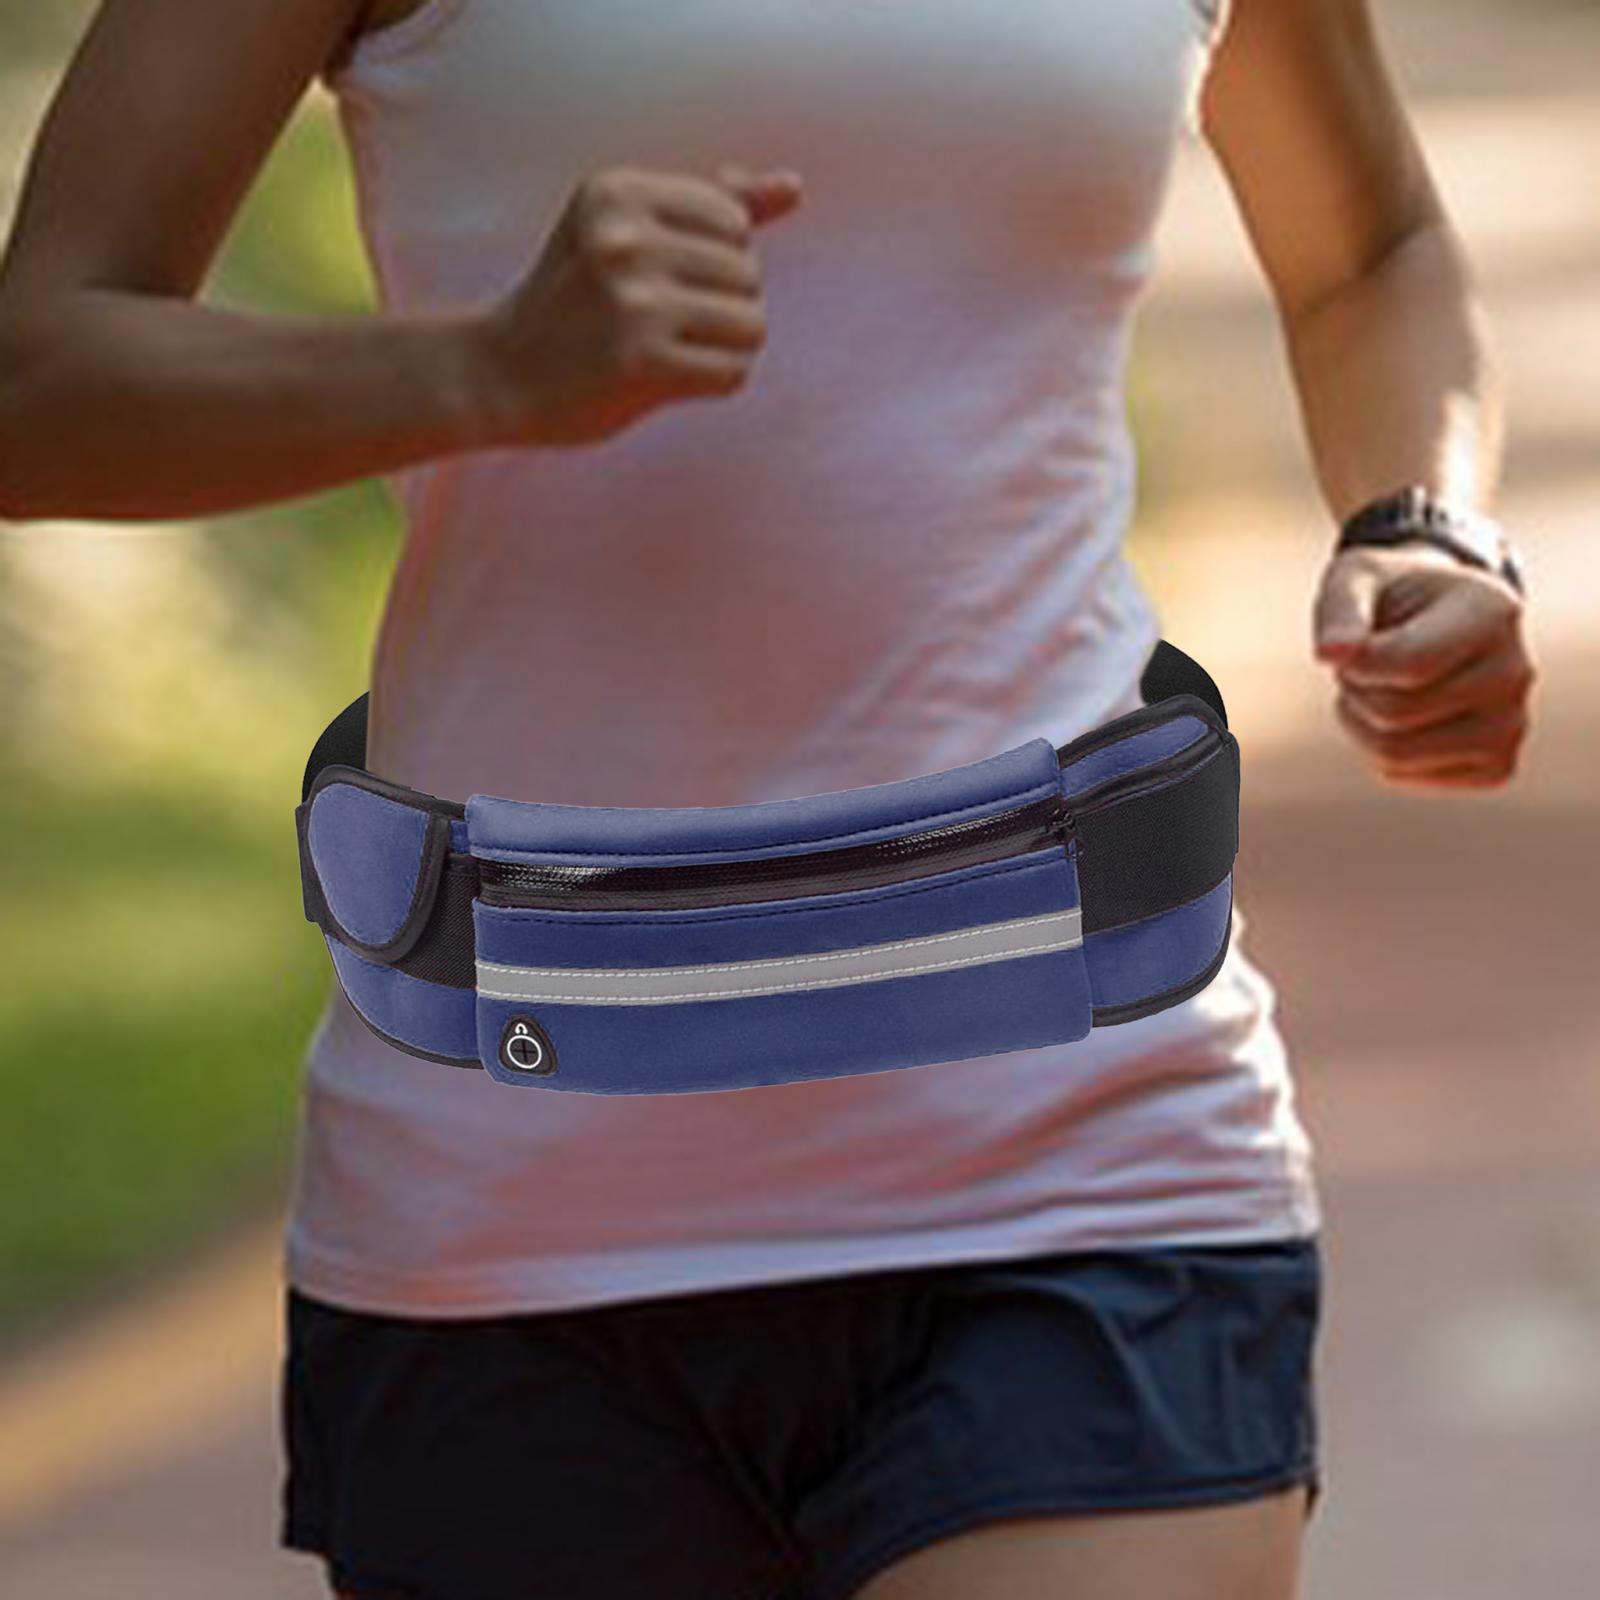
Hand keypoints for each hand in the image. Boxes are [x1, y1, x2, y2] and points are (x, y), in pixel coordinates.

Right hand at [470, 161, 803, 447]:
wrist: (500, 375)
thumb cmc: (576, 300)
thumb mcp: (628, 230)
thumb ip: (711, 204)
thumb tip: (794, 187)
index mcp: (617, 192)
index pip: (734, 221)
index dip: (712, 258)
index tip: (655, 278)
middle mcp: (624, 239)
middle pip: (749, 274)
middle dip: (720, 305)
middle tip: (657, 323)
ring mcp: (632, 302)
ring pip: (752, 325)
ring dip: (723, 347)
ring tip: (668, 349)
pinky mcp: (641, 363)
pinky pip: (733, 372)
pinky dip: (714, 382)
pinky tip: (669, 379)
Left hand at [1311, 540, 1535, 789]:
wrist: (1429, 622)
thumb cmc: (1388, 596)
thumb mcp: (1355, 579)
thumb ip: (1340, 610)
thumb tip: (1330, 654)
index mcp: (1494, 610)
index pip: (1406, 665)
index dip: (1356, 661)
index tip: (1355, 640)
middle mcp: (1517, 671)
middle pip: (1392, 714)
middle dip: (1356, 688)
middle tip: (1367, 663)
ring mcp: (1512, 724)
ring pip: (1393, 755)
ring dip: (1360, 722)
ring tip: (1381, 686)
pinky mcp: (1495, 765)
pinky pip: (1401, 775)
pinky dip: (1378, 751)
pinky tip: (1403, 716)